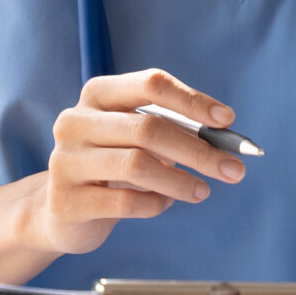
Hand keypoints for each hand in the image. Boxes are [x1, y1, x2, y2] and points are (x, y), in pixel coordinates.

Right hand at [21, 69, 243, 255]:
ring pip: (138, 165)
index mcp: (97, 94)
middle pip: (148, 127)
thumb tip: (226, 136)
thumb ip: (174, 131)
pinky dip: (155, 204)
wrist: (60, 210)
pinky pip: (125, 202)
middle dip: (199, 150)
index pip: (150, 84)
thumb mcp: (137, 139)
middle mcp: (75, 122)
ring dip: (181, 181)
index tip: (227, 120)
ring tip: (202, 191)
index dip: (192, 100)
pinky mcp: (66, 200)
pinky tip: (164, 203)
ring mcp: (66, 161)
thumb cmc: (112, 165)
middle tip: (234, 169)